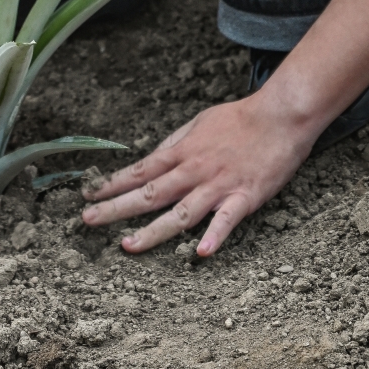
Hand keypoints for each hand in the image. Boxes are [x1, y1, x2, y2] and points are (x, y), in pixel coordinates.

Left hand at [81, 91, 314, 255]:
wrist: (280, 115)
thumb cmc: (239, 119)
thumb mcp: (199, 122)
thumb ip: (176, 143)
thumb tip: (153, 159)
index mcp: (182, 152)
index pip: (140, 172)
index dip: (112, 185)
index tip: (88, 196)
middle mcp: (194, 170)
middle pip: (150, 193)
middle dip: (116, 208)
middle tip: (88, 221)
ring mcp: (218, 185)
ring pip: (180, 212)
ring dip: (153, 231)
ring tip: (128, 245)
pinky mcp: (245, 197)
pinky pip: (227, 220)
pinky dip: (215, 236)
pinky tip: (201, 253)